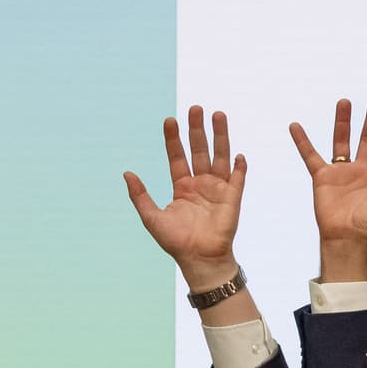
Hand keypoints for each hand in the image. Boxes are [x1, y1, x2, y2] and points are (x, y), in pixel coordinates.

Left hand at [123, 105, 247, 288]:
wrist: (199, 259)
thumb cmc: (176, 242)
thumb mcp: (151, 217)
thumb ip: (140, 195)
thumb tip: (127, 173)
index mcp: (182, 186)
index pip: (177, 156)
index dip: (173, 139)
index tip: (170, 120)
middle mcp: (200, 184)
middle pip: (199, 150)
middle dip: (197, 129)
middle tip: (196, 108)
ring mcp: (218, 189)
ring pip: (220, 157)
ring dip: (220, 137)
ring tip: (218, 115)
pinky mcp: (233, 199)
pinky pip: (238, 179)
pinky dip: (239, 167)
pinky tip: (239, 155)